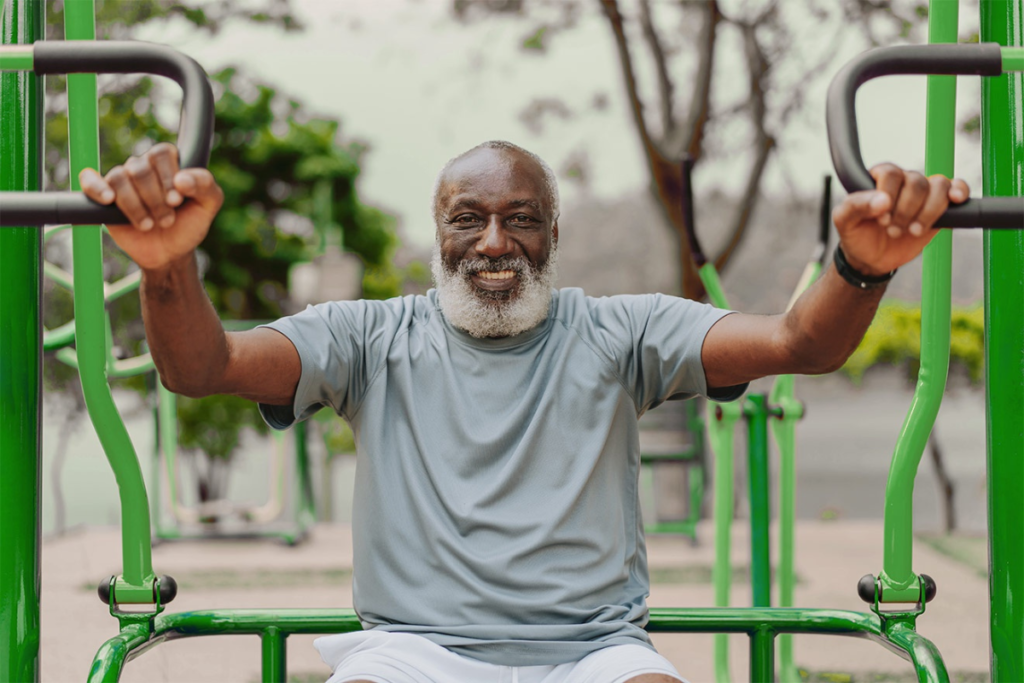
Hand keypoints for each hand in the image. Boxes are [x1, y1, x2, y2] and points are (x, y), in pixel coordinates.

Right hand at [79, 142, 223, 270]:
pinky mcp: (103, 196)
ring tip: (149, 225)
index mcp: (168, 162)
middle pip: (140, 169)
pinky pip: (89, 180)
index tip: (176, 201)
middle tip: (167, 220)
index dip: (168, 177)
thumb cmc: (189, 225)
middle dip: (156, 199)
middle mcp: (143, 167)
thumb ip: (205, 185)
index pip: (162, 153)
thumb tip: (182, 179)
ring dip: (136, 206)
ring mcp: (122, 180)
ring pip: (119, 178)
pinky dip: (95, 187)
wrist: (170, 253)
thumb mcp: (208, 206)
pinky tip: (108, 199)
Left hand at [831, 163, 969, 275]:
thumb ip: (856, 205)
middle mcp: (903, 180)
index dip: (889, 196)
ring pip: (939, 185)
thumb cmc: (856, 234)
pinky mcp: (940, 207)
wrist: (871, 257)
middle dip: (906, 210)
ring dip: (928, 211)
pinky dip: (960, 191)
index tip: (882, 219)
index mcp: (879, 177)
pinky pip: (957, 187)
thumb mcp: (844, 221)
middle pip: (917, 182)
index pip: (891, 174)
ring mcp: (923, 192)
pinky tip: (956, 200)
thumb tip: (883, 200)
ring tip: (913, 231)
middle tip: (893, 231)